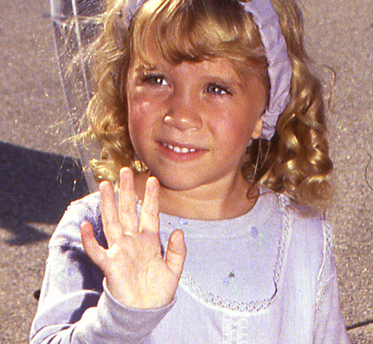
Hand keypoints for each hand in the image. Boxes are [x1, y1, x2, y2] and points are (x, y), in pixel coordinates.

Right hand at [81, 167, 186, 308]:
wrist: (145, 309)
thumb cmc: (159, 289)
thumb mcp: (174, 269)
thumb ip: (178, 250)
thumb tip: (178, 230)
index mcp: (149, 240)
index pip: (150, 214)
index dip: (151, 198)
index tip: (153, 180)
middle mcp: (133, 241)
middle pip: (128, 211)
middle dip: (126, 192)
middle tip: (123, 171)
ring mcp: (120, 250)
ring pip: (112, 222)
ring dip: (108, 204)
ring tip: (104, 185)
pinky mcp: (109, 264)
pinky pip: (97, 250)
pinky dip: (90, 239)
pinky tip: (86, 226)